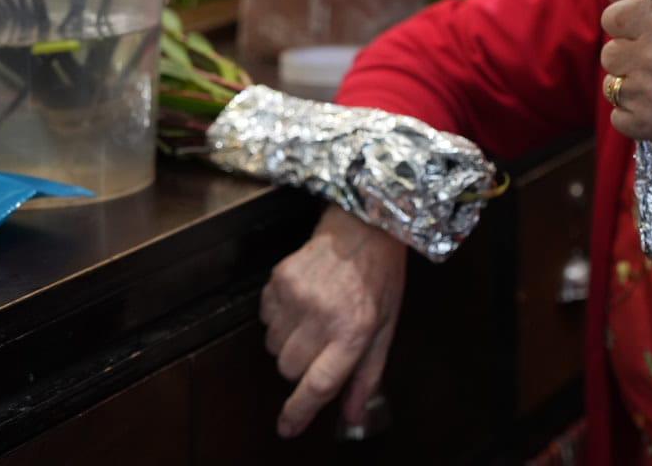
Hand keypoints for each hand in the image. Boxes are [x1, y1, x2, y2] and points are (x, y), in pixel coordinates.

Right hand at [261, 204, 406, 438]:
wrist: (364, 225)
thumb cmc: (380, 278)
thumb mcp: (387, 327)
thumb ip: (368, 375)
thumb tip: (354, 418)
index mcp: (353, 331)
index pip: (317, 384)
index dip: (299, 412)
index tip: (287, 427)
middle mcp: (322, 316)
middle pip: (289, 369)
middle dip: (301, 367)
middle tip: (320, 344)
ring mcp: (297, 296)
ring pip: (273, 346)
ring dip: (289, 342)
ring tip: (313, 317)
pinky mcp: (279, 279)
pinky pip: (264, 318)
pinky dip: (279, 318)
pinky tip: (301, 300)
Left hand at [598, 0, 651, 217]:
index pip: (612, 17)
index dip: (629, 24)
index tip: (650, 32)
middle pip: (609, 53)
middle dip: (631, 56)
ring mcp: (650, 92)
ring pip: (613, 86)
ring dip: (633, 86)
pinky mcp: (650, 124)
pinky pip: (619, 117)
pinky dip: (637, 116)